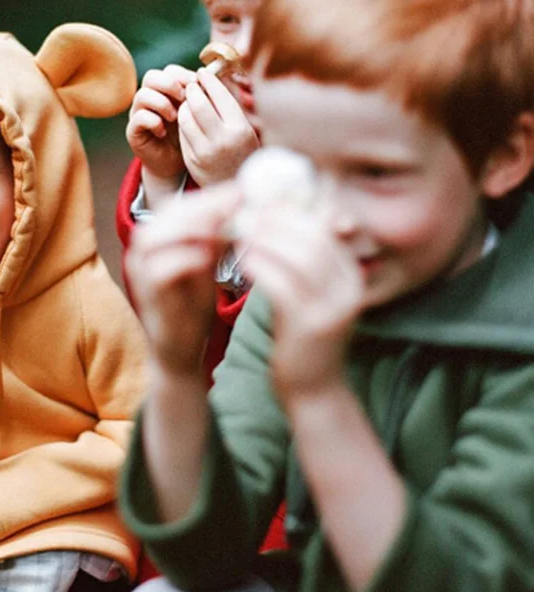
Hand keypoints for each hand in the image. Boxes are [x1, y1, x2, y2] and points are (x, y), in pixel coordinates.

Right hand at [126, 65, 195, 185]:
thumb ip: (200, 97)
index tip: (197, 87)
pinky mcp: (133, 130)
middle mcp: (149, 98)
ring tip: (175, 117)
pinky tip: (163, 132)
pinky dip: (153, 122)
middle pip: (151, 76)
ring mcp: (138, 113)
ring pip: (142, 95)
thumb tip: (209, 79)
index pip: (169, 70)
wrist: (175, 164)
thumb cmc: (188, 136)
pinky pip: (138, 118)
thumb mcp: (197, 114)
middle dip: (170, 84)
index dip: (182, 75)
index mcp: (166, 91)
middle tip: (183, 98)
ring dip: (161, 103)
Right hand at [126, 183, 239, 377]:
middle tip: (236, 202)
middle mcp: (141, 251)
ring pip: (154, 237)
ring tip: (224, 226)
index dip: (209, 196)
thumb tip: (242, 204)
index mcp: (156, 239)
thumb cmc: (192, 306)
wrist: (180, 351)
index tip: (242, 190)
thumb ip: (216, 235)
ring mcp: (139, 273)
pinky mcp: (145, 295)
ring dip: (191, 228)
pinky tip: (209, 256)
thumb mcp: (207, 262)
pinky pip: (158, 270)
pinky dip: (184, 259)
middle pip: (165, 215)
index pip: (178, 206)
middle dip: (203, 206)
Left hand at [178, 68, 258, 187]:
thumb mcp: (246, 128)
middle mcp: (222, 140)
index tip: (203, 73)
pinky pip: (182, 133)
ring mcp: (205, 152)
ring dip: (184, 105)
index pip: (220, 96)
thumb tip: (218, 76)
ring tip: (188, 101)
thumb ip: (232, 104)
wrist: (236, 184)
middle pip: (199, 105)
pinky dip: (182, 121)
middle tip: (192, 84)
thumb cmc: (243, 151)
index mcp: (240, 129)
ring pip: (185, 118)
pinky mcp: (191, 160)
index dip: (209, 81)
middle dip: (193, 90)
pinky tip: (186, 117)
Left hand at [238, 204, 363, 400]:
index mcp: (352, 275)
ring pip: (300, 257)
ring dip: (266, 239)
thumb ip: (304, 261)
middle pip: (314, 237)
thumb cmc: (304, 336)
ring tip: (239, 230)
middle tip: (246, 211)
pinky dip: (261, 266)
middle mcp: (350, 287)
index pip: (325, 228)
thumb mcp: (312, 294)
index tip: (263, 201)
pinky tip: (241, 259)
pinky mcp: (312, 325)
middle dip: (277, 220)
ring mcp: (334, 306)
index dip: (293, 210)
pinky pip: (283, 284)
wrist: (314, 390)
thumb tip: (276, 218)